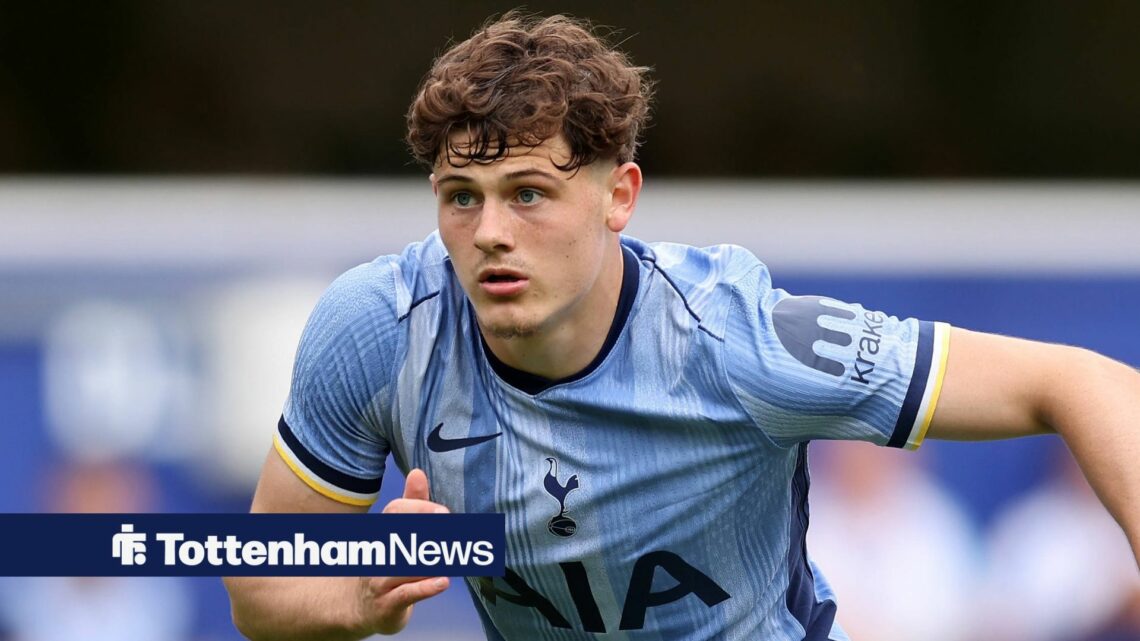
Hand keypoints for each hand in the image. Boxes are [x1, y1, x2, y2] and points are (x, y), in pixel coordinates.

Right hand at [357, 469, 450, 634]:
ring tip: (454, 554)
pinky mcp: (387, 606)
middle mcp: (378, 554)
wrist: (357, 608)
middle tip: (456, 529)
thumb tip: (417, 472)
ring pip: (406, 566)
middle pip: (402, 536)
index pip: (395, 512)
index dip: (419, 509)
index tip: (445, 512)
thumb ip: (410, 504)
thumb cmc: (385, 564)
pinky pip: (406, 594)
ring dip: (432, 560)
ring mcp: (380, 580)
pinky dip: (425, 588)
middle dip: (430, 531)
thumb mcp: (394, 533)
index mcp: (381, 531)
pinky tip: (443, 582)